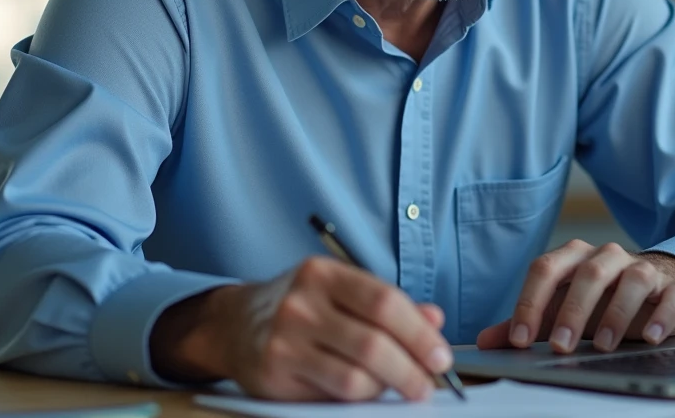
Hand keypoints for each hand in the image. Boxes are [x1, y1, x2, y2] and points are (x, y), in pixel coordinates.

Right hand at [150, 257, 451, 401]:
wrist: (233, 324)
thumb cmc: (301, 305)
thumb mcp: (341, 289)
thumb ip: (389, 304)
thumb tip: (434, 320)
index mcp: (324, 274)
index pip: (384, 302)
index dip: (419, 333)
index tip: (441, 356)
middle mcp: (301, 304)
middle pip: (373, 343)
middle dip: (411, 369)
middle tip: (428, 383)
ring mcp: (284, 342)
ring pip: (354, 378)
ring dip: (387, 389)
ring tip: (401, 388)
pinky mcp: (274, 377)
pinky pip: (330, 396)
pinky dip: (359, 399)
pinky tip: (369, 393)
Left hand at [475, 240, 674, 353]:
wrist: (658, 287)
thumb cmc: (602, 300)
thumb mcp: (562, 309)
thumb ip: (528, 321)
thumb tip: (487, 341)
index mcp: (575, 258)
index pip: (545, 270)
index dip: (529, 303)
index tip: (518, 340)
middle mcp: (608, 257)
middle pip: (588, 273)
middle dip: (572, 311)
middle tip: (559, 346)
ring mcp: (643, 269)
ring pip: (632, 280)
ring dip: (617, 313)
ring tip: (604, 345)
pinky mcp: (674, 288)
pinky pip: (671, 297)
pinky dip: (662, 316)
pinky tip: (651, 337)